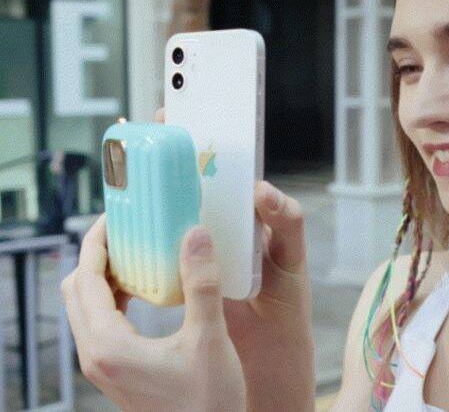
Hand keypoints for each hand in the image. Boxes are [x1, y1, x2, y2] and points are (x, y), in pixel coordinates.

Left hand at [61, 216, 244, 411]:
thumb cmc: (208, 403)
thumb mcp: (210, 339)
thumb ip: (201, 285)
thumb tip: (195, 235)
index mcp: (109, 345)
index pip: (85, 278)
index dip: (95, 242)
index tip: (113, 217)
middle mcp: (96, 356)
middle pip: (77, 290)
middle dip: (96, 255)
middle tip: (124, 230)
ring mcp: (104, 366)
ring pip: (86, 308)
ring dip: (103, 276)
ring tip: (133, 253)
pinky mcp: (116, 371)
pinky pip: (100, 324)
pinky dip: (113, 298)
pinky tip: (142, 289)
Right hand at [155, 108, 315, 411]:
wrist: (268, 348)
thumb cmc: (286, 298)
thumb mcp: (293, 257)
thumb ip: (287, 222)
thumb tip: (260, 189)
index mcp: (247, 213)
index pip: (223, 167)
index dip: (204, 136)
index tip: (184, 110)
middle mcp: (220, 223)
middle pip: (190, 181)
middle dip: (169, 153)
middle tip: (149, 131)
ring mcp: (199, 244)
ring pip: (171, 209)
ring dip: (151, 189)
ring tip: (131, 169)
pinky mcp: (182, 268)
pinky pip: (162, 244)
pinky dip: (147, 230)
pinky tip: (132, 220)